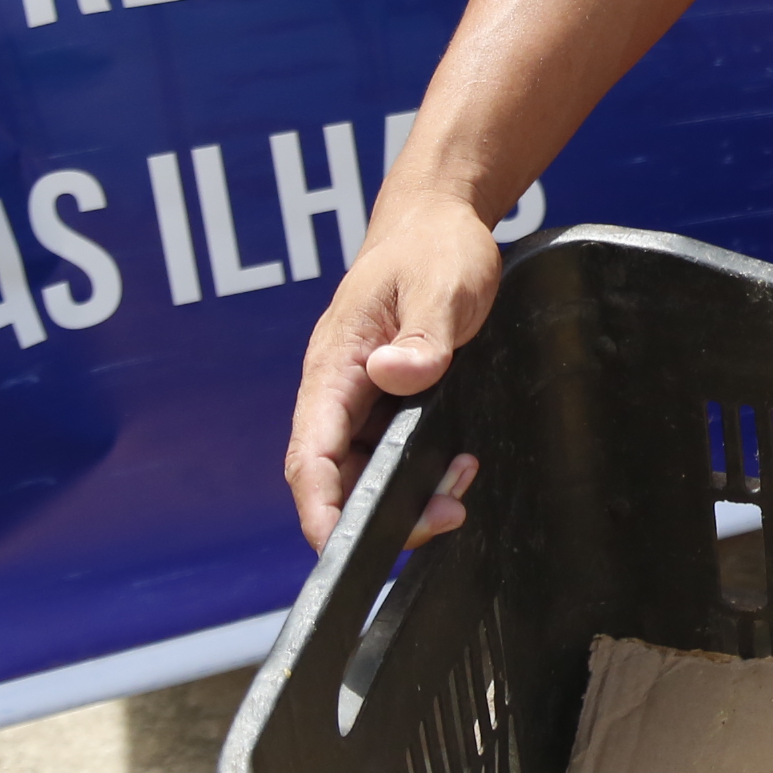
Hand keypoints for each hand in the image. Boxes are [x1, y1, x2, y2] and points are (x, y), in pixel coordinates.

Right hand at [283, 185, 502, 551]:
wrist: (438, 223)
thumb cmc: (433, 247)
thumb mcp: (442, 284)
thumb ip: (424, 334)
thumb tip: (396, 374)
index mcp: (336, 363)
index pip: (312, 453)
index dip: (320, 509)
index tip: (341, 549)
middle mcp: (338, 389)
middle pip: (337, 476)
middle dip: (380, 513)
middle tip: (445, 515)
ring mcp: (360, 398)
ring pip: (365, 471)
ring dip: (405, 495)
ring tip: (459, 486)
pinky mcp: (385, 401)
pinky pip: (389, 454)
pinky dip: (418, 474)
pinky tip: (457, 467)